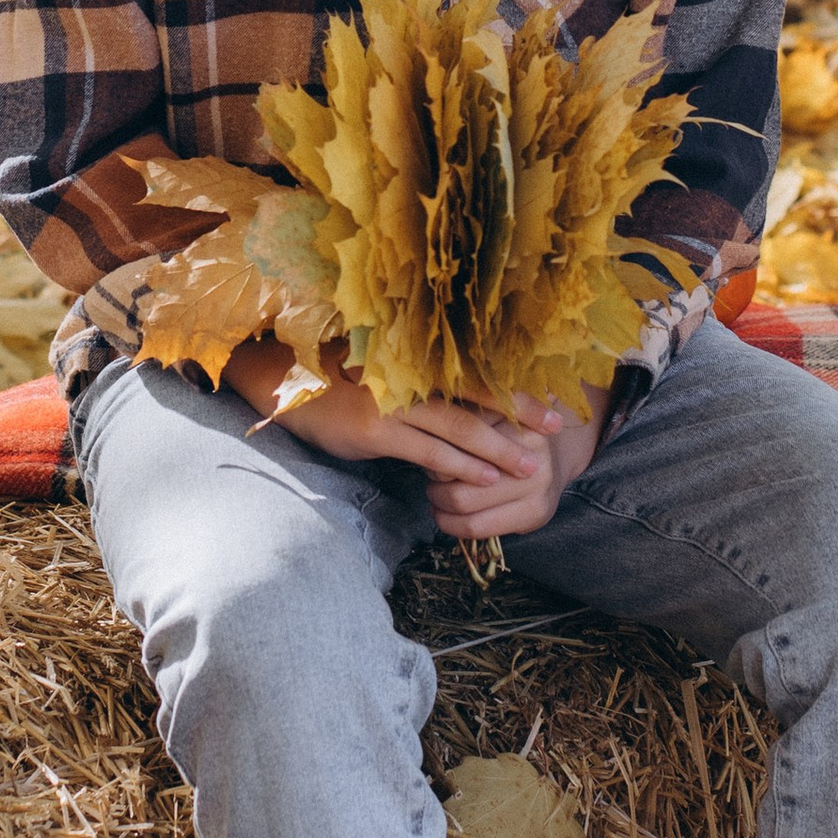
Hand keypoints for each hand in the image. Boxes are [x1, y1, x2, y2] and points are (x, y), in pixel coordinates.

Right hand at [223, 340, 598, 538]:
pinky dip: (460, 465)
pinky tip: (485, 478)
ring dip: (498, 448)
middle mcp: (409, 375)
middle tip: (556, 430)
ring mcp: (393, 402)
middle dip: (519, 416)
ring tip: (530, 465)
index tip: (547, 396)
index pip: (475, 372)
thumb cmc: (333, 379)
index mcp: (415, 359)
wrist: (281, 383)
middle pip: (477, 396)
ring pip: (459, 427)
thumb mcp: (380, 374)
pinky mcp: (376, 430)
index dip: (512, 385)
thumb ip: (417, 384)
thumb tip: (458, 404)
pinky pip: (428, 451)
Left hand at [427, 385, 602, 542]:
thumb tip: (425, 428)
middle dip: (435, 473)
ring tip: (436, 494)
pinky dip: (449, 523)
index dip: (436, 441)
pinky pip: (477, 527)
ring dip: (438, 500)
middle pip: (457, 468)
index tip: (430, 444)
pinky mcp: (536, 513)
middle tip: (431, 473)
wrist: (559, 456)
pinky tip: (444, 514)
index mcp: (518, 418)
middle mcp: (533, 450)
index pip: (459, 434)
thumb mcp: (493, 410)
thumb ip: (465, 414)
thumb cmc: (513, 431)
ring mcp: (538, 484)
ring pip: (462, 501)